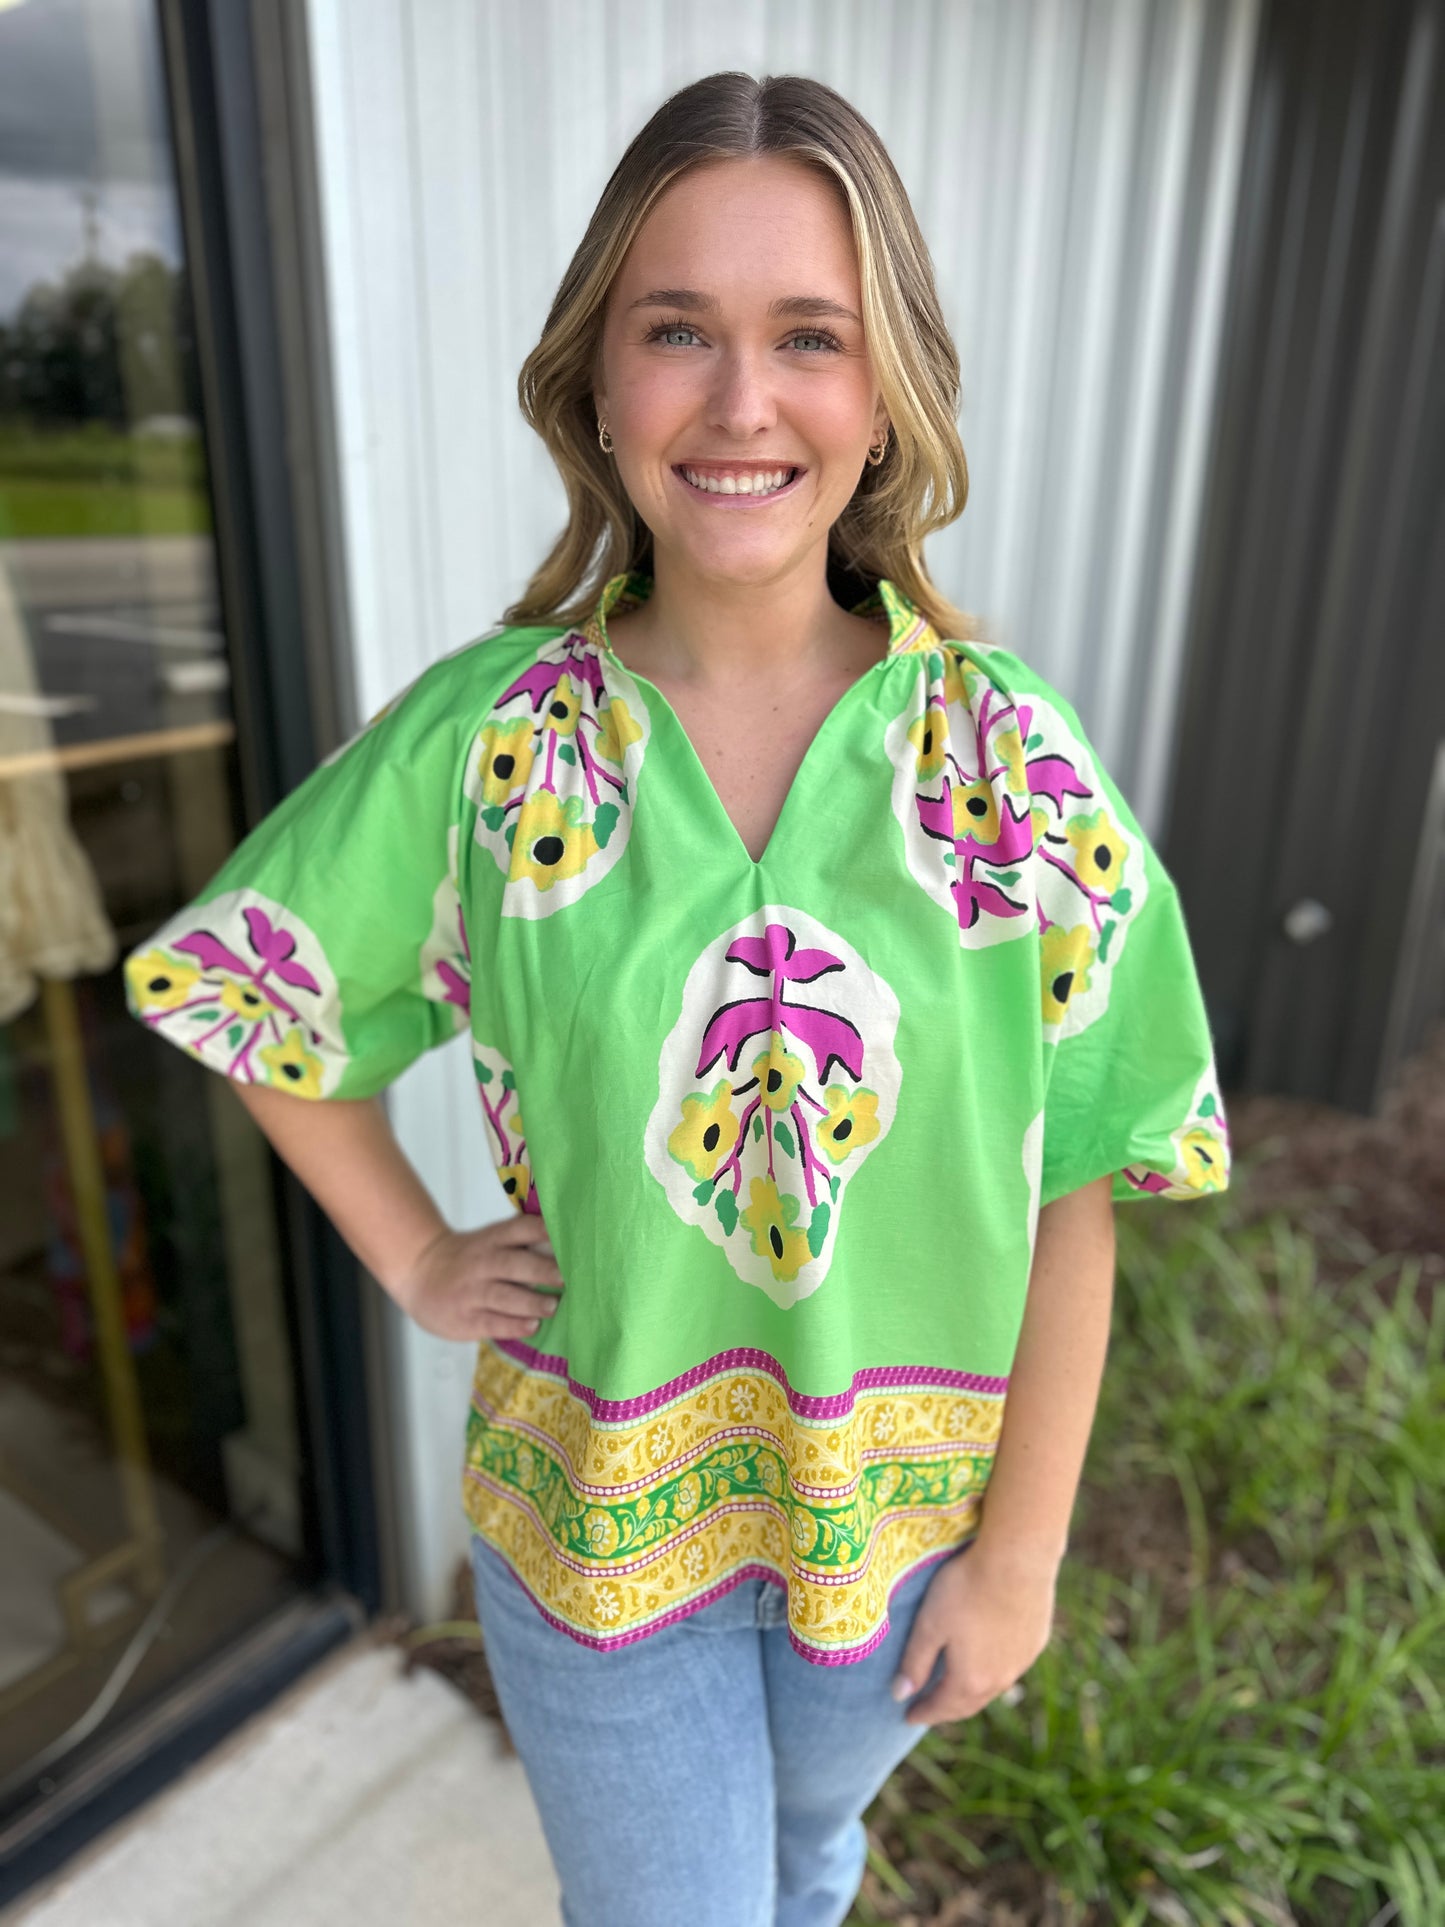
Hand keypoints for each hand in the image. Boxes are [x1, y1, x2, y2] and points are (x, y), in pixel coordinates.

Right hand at [392, 1213, 564, 1341]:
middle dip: (542, 1270)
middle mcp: (482, 1262)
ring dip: (530, 1301)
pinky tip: (532, 1326)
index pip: (520, 1229)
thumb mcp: (489, 1241)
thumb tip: (568, 1248)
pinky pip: (491, 1322)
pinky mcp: (465, 1318)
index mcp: (492, 1239)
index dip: (543, 1231)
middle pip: (513, 1264)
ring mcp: (471, 1291)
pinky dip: (513, 1325)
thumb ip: (521, 1244)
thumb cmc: (469, 1259)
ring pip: (503, 1295)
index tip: (569, 1238)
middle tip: (568, 1277)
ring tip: (553, 1306)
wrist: (419, 1273)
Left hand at [892, 1539, 1058, 1725]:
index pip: (942, 1707)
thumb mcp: (930, 1624)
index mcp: (970, 1679)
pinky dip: (994, 1670)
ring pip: (993, 1687)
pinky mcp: (1036, 1640)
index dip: (923, 1712)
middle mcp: (1000, 1679)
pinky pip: (1011, 1666)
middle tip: (931, 1708)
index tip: (909, 1716)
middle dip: (947, 1709)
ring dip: (972, 1692)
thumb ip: (915, 1662)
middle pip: (968, 1703)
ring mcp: (1022, 1661)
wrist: (1017, 1559)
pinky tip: (990, 1659)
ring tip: (957, 1687)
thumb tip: (900, 1695)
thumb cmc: (966, 1589)